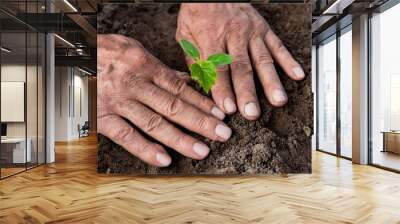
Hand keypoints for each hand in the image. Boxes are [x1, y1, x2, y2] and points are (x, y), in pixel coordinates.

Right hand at [97, 34, 231, 166]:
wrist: (71, 55)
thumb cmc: (105, 52)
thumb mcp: (135, 50)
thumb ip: (161, 68)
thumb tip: (185, 80)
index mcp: (145, 66)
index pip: (179, 88)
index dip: (201, 102)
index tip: (219, 114)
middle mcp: (135, 84)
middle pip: (173, 106)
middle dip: (200, 122)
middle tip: (222, 134)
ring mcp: (119, 102)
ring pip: (154, 123)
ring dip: (180, 138)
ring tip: (202, 150)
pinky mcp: (103, 117)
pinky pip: (126, 135)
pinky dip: (145, 149)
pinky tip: (164, 159)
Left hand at [176, 3, 304, 119]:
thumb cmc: (197, 13)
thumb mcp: (185, 35)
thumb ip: (193, 61)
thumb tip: (202, 87)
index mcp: (210, 38)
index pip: (218, 69)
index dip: (223, 90)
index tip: (228, 108)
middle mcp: (233, 36)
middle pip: (242, 68)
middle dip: (247, 92)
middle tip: (252, 112)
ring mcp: (251, 33)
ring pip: (262, 59)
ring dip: (271, 82)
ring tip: (278, 100)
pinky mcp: (264, 29)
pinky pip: (278, 46)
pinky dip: (289, 61)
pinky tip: (297, 75)